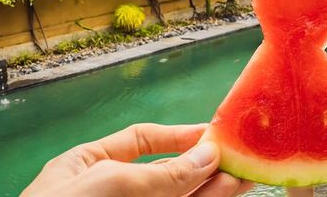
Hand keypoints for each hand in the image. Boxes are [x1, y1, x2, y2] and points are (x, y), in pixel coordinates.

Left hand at [22, 123, 252, 196]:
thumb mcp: (112, 183)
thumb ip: (163, 173)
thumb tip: (208, 155)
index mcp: (85, 167)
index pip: (138, 142)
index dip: (176, 137)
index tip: (212, 136)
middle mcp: (108, 192)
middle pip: (164, 175)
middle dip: (201, 167)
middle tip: (239, 159)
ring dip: (209, 191)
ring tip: (241, 180)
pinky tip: (220, 196)